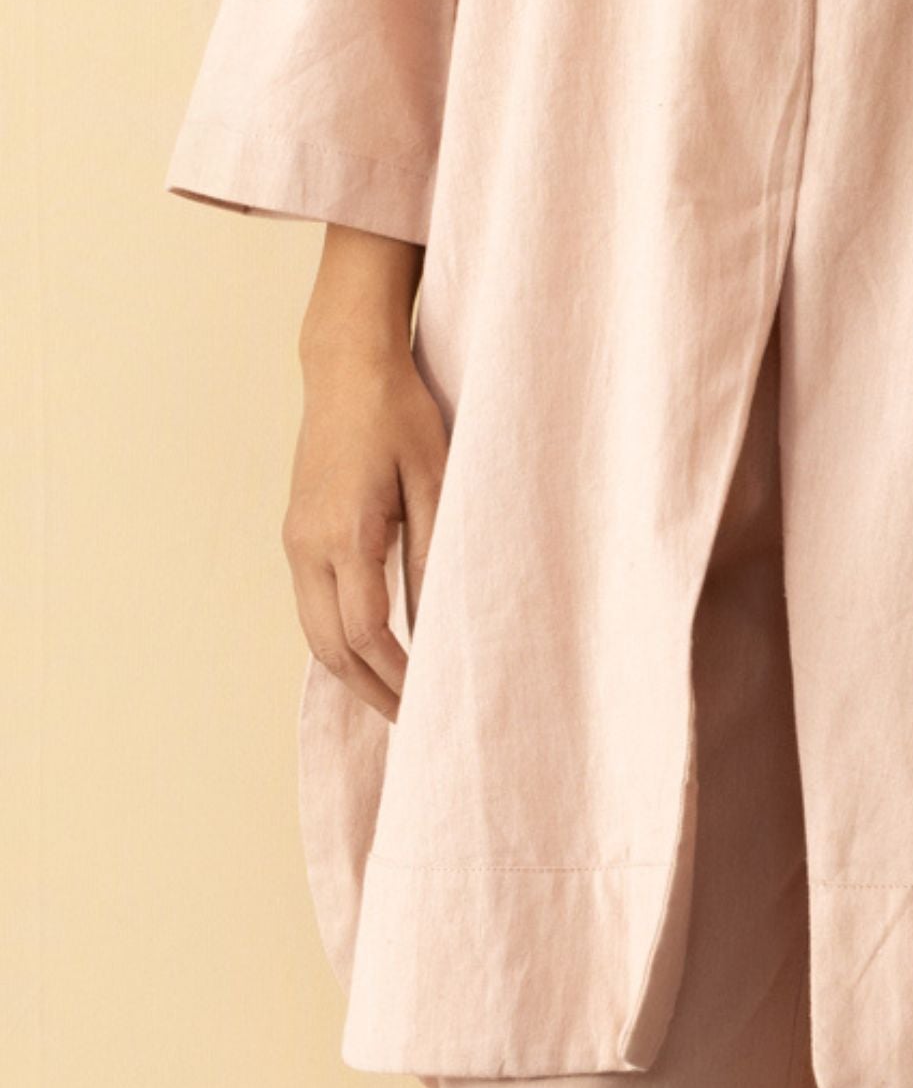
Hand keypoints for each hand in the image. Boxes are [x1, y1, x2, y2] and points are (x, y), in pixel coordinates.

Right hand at [287, 226, 448, 714]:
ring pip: (313, 630)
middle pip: (330, 646)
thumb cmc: (399, 413)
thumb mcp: (436, 479)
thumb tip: (442, 619)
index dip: (398, 676)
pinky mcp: (296, 531)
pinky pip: (311, 604)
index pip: (368, 633)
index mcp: (345, 534)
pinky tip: (372, 648)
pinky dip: (338, 637)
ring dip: (350, 669)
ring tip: (395, 695)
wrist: (347, 366)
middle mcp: (307, 545)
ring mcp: (294, 539)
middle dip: (370, 689)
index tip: (430, 702)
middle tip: (412, 721)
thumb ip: (436, 552)